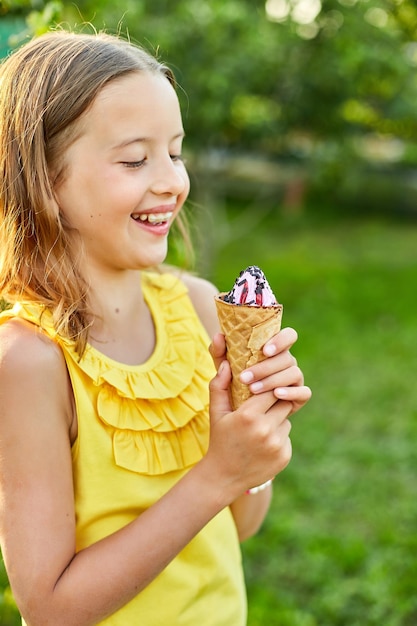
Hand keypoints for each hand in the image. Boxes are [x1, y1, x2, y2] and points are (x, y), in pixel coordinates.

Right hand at [205, 358, 292, 499]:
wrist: (223, 477)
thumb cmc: (219, 439)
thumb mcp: (216, 412)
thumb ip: (219, 385)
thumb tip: (226, 363)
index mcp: (248, 416)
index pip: (270, 389)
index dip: (267, 388)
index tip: (262, 389)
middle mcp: (265, 429)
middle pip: (282, 402)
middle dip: (274, 401)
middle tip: (264, 405)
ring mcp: (277, 444)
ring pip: (286, 419)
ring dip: (277, 419)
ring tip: (260, 427)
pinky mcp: (284, 456)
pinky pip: (287, 436)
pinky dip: (278, 436)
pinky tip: (263, 443)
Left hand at [210, 328, 310, 415]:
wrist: (239, 419)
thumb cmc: (233, 387)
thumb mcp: (223, 370)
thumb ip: (219, 352)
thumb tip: (219, 336)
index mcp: (274, 350)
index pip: (288, 336)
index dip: (281, 339)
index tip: (264, 350)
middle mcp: (287, 362)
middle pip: (287, 357)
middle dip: (265, 367)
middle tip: (244, 378)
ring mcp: (295, 379)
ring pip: (294, 373)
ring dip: (273, 380)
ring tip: (253, 390)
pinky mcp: (299, 397)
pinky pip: (304, 392)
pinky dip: (291, 392)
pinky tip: (277, 394)